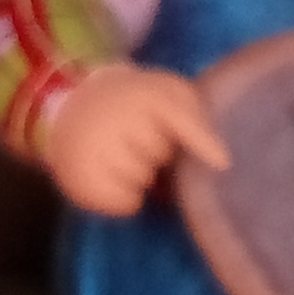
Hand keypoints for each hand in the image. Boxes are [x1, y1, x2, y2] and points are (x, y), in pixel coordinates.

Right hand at [41, 60, 229, 215]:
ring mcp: (95, 151)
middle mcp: (114, 119)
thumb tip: (219, 160)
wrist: (71, 109)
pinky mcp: (83, 180)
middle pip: (161, 155)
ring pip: (143, 182)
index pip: (177, 116)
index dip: (201, 139)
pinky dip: (127, 198)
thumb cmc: (131, 102)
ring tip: (124, 154)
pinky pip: (125, 204)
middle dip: (158, 151)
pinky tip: (115, 177)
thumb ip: (192, 113)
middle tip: (138, 137)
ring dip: (142, 175)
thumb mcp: (163, 91)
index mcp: (139, 92)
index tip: (222, 162)